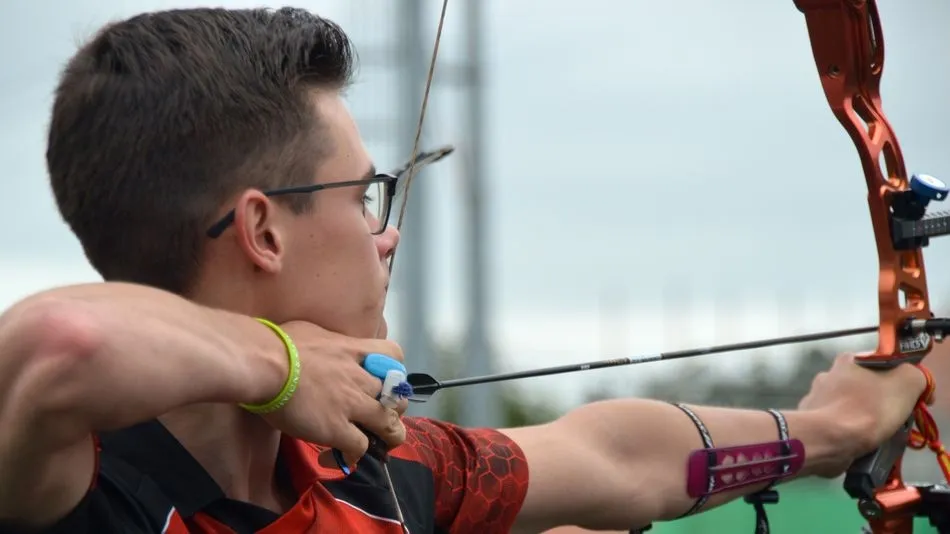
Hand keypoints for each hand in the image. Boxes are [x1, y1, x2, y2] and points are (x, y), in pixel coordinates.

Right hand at [258, 321, 408, 466]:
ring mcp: (351, 404)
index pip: (394, 355)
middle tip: (379, 416)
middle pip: (396, 396)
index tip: (383, 379)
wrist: (264, 363)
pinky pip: (360, 446)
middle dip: (393, 409)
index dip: (395, 370)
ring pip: (388, 426)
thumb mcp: (313, 332)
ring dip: (387, 437)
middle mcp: (359, 377)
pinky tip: (344, 455)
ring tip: (377, 444)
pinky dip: (356, 454)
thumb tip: (322, 347)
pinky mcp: (337, 428)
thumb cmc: (278, 343)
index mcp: (354, 351)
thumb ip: (328, 344)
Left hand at [797, 353, 926, 475]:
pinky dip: (847, 431)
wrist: (829, 439)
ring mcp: (816, 396)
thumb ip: (914, 376)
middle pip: (865, 386)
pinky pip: (836, 423)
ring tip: (875, 435)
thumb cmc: (869, 408)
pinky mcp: (811, 419)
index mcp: (850, 359)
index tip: (910, 401)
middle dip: (880, 402)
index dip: (901, 382)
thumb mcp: (907, 383)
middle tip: (893, 420)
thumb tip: (914, 383)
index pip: (883, 365)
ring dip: (863, 417)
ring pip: (850, 405)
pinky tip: (855, 441)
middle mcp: (829, 373)